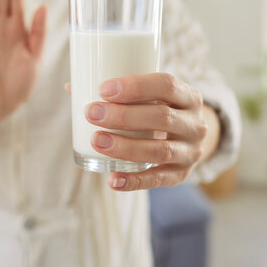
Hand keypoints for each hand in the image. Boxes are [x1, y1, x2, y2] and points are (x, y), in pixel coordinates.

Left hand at [85, 73, 209, 190]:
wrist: (190, 138)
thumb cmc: (159, 110)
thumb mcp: (151, 97)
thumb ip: (118, 92)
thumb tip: (71, 87)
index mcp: (188, 96)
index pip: (166, 85)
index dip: (135, 86)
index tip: (103, 89)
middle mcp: (195, 123)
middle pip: (161, 117)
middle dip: (123, 116)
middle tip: (92, 113)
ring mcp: (191, 152)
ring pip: (159, 150)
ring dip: (125, 146)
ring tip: (96, 141)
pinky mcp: (181, 175)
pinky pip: (158, 180)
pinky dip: (134, 181)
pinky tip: (112, 179)